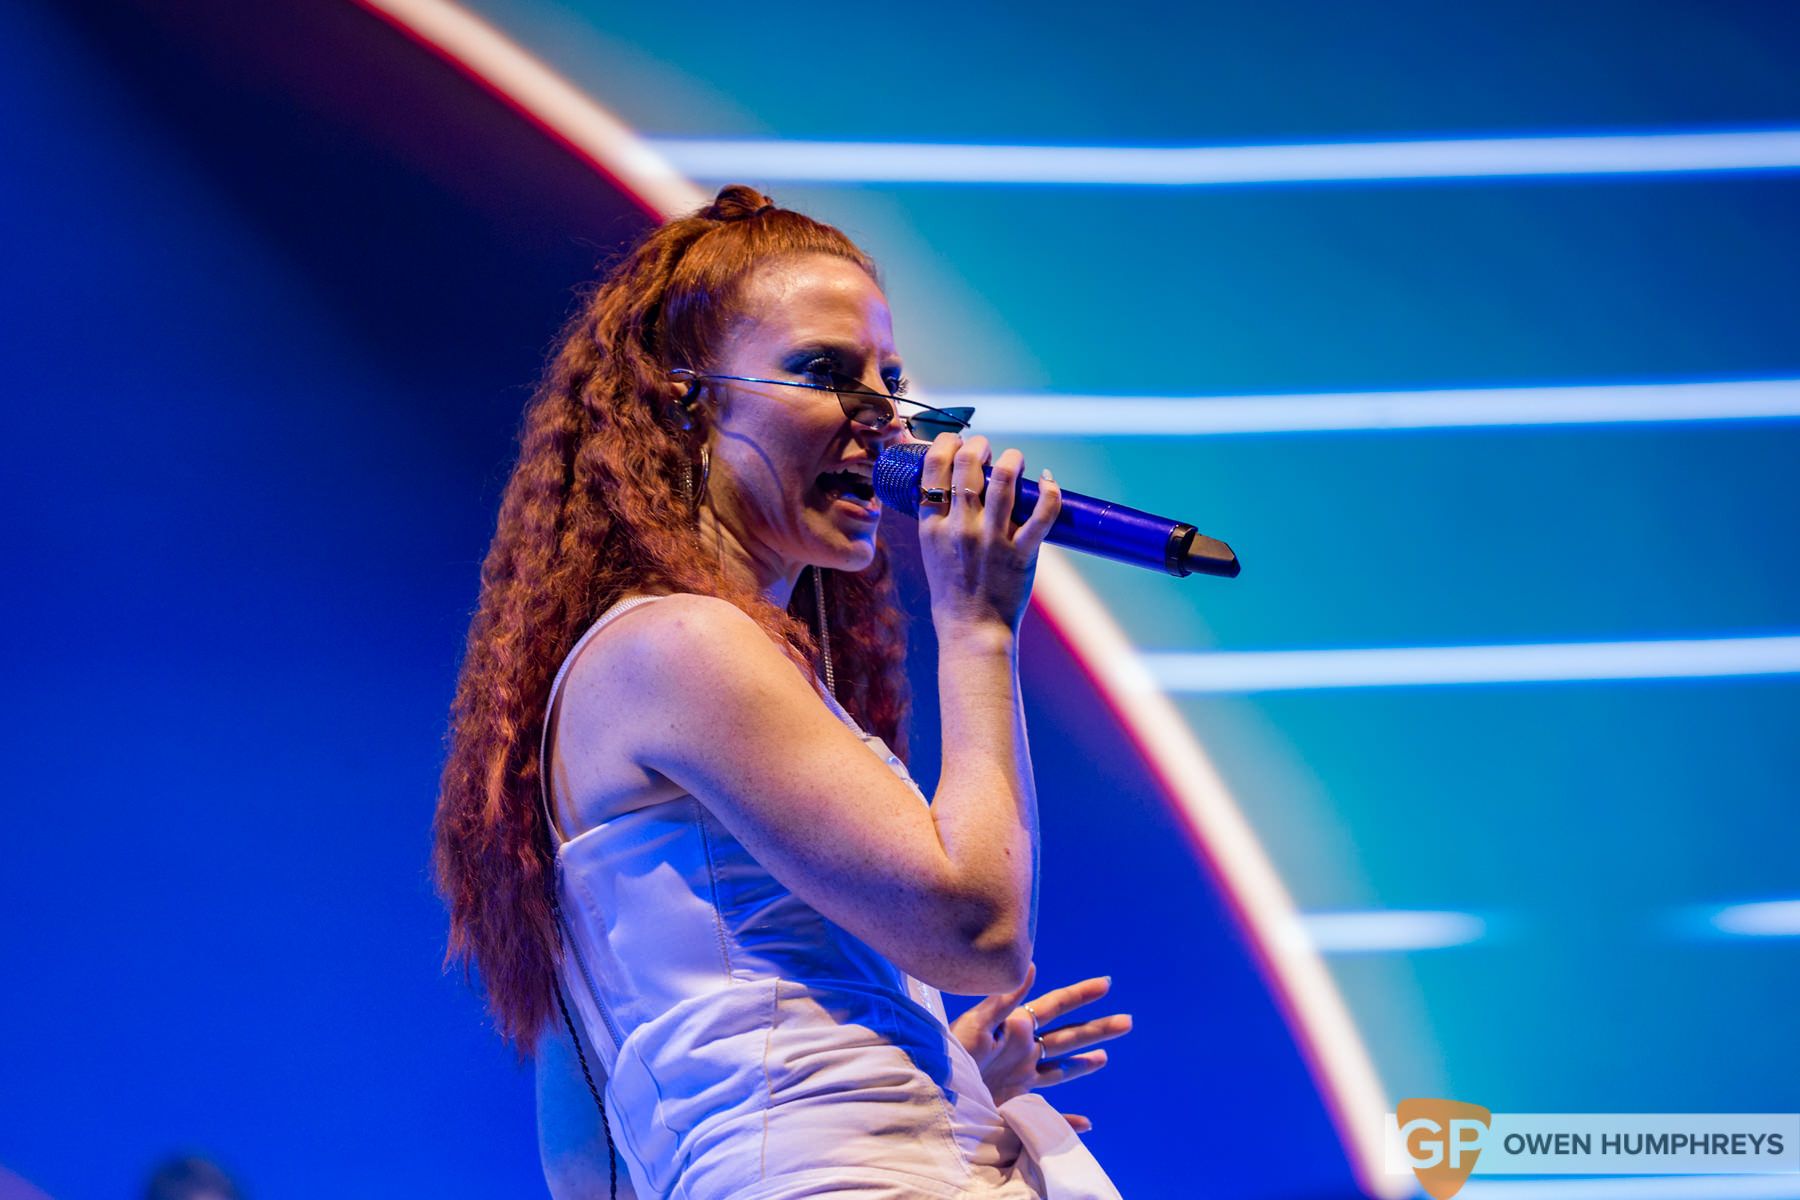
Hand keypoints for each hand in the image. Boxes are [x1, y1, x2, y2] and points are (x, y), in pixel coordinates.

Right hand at [916, 433, 1061, 634]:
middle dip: (980, 444)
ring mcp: (992, 540)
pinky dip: (1050, 492)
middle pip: (968, 464)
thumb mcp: (932, 551)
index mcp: (932, 526)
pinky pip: (1043, 514)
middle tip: (988, 449)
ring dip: (1012, 459)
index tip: (957, 441)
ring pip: (1004, 480)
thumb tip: (950, 485)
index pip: (933, 468)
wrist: (971, 630)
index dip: (946, 443)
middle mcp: (960, 528)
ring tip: (1015, 460)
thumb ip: (939, 519)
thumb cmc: (952, 592)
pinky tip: (1048, 481)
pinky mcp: (1022, 553)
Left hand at [948, 961, 1132, 1132]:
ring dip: (1083, 1064)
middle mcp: (1022, 1052)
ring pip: (1062, 1070)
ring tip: (1104, 1057)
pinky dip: (1069, 1121)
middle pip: (1067, 1037)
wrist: (934, 1099)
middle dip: (1097, 1029)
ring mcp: (1020, 1080)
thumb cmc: (950, 1058)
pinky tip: (1086, 1125)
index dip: (1080, 995)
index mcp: (1016, 1029)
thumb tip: (1031, 966)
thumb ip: (1004, 1000)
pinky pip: (1048, 1116)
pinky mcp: (1015, 1107)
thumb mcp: (977, 1025)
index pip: (1055, 1006)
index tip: (1106, 984)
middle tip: (1128, 1021)